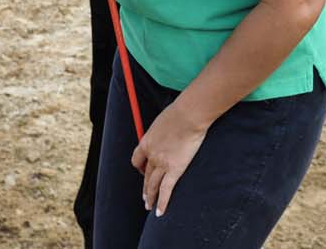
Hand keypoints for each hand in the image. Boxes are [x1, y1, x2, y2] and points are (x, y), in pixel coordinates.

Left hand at [130, 102, 208, 216]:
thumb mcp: (163, 121)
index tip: (143, 172)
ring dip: (150, 197)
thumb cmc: (179, 113)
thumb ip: (161, 131)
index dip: (140, 168)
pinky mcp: (175, 169)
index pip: (137, 159)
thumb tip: (166, 130)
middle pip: (145, 175)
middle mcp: (151, 154)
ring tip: (149, 206)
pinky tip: (160, 211)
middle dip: (144, 187)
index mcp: (146, 142)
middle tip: (144, 197)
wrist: (188, 115)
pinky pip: (166, 190)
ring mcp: (162, 163)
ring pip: (153, 185)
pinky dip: (162, 202)